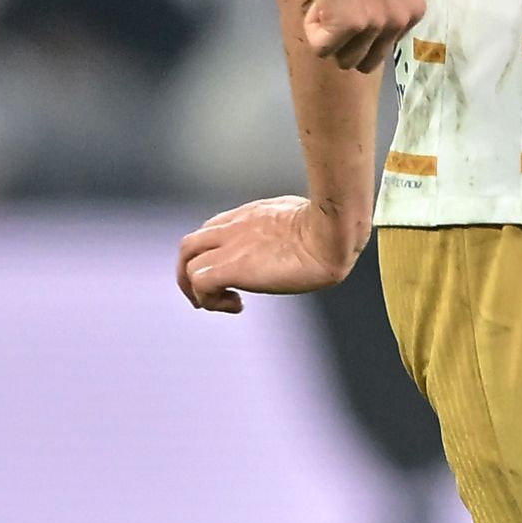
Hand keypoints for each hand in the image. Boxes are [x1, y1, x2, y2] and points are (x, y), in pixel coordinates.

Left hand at [177, 195, 364, 311]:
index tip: (233, 275)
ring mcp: (229, 247)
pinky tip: (237, 306)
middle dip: (189, 273)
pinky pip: (200, 284)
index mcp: (251, 216)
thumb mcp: (307, 219)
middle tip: (207, 297)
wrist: (333, 233)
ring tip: (224, 304)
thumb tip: (307, 238)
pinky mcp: (231, 267)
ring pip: (187, 265)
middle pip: (189, 247)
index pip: (213, 231)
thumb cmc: (334, 228)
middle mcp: (233, 228)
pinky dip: (210, 300)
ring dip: (196, 290)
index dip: (214, 254)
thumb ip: (293, 228)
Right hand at [298, 0, 422, 71]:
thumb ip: (385, 6)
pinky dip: (311, 27)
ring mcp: (376, 26)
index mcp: (414, 12)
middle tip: (335, 5)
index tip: (351, 0)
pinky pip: (321, 48)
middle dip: (344, 42)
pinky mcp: (348, 26)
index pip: (383, 47)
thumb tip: (369, 30)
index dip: (359, 29)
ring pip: (342, 58)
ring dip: (327, 33)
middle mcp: (401, 23)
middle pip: (365, 61)